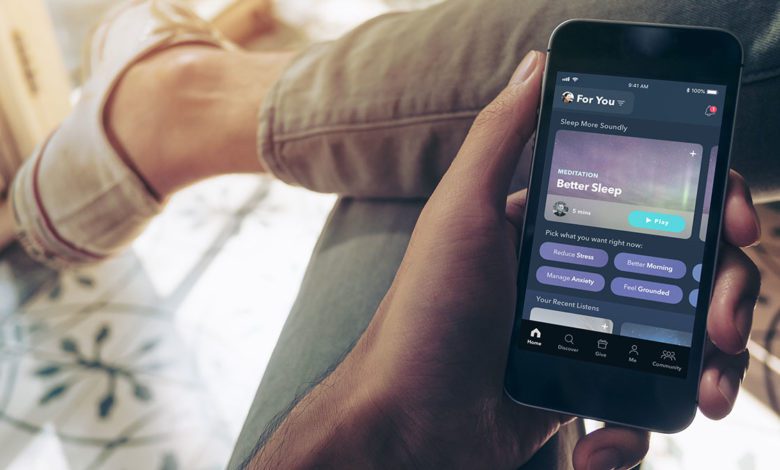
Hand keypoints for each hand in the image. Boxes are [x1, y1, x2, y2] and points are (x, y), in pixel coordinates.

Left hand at [251, 50, 760, 469]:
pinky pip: (644, 400)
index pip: (652, 200)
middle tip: (719, 322)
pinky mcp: (586, 390)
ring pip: (680, 337)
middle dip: (723, 291)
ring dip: (710, 364)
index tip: (736, 221)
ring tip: (709, 390)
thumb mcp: (461, 213)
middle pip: (684, 269)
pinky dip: (641, 426)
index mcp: (559, 228)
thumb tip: (535, 65)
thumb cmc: (427, 314)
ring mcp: (589, 337)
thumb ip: (499, 138)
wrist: (408, 421)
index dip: (706, 203)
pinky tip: (609, 437)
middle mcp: (581, 277)